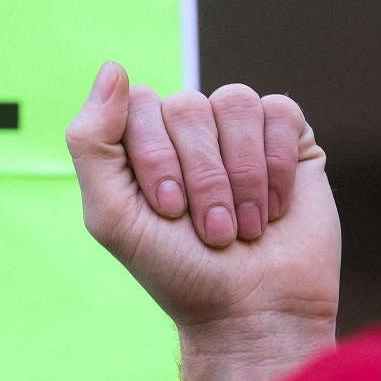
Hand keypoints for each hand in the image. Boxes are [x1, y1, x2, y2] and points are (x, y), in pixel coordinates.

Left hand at [65, 63, 340, 380]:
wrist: (250, 313)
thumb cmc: (174, 268)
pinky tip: (273, 209)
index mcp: (139, 139)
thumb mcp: (111, 213)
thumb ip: (91, 140)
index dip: (155, 158)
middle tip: (211, 231)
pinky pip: (279, 111)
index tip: (167, 212)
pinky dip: (275, 167)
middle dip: (201, 178)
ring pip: (234, 101)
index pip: (138, 104)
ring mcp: (238, 130)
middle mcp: (187, 127)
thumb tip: (113, 67)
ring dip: (240, 176)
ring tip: (243, 226)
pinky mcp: (289, 139)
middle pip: (187, 105)